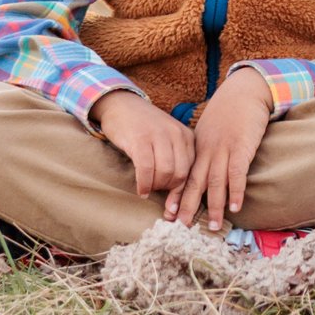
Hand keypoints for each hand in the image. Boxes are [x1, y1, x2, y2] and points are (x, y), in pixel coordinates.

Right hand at [93, 89, 193, 209]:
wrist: (121, 105)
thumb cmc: (144, 128)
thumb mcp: (167, 140)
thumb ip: (176, 161)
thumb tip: (178, 199)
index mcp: (187, 137)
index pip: (192, 171)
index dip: (183, 194)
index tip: (174, 210)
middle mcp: (176, 135)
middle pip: (180, 174)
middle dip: (169, 191)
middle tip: (156, 194)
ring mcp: (159, 136)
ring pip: (165, 173)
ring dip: (155, 187)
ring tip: (147, 188)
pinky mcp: (140, 139)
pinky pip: (146, 169)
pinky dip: (144, 184)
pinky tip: (140, 190)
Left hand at [177, 67, 274, 229]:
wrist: (245, 91)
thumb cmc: (229, 111)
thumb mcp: (209, 129)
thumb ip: (203, 148)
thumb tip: (200, 166)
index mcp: (198, 147)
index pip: (184, 175)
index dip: (176, 195)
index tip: (169, 213)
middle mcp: (207, 150)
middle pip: (194, 182)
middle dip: (187, 206)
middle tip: (181, 227)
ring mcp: (224, 149)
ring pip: (215, 182)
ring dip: (213, 206)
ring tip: (211, 226)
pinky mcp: (242, 147)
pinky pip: (237, 173)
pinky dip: (235, 191)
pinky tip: (235, 207)